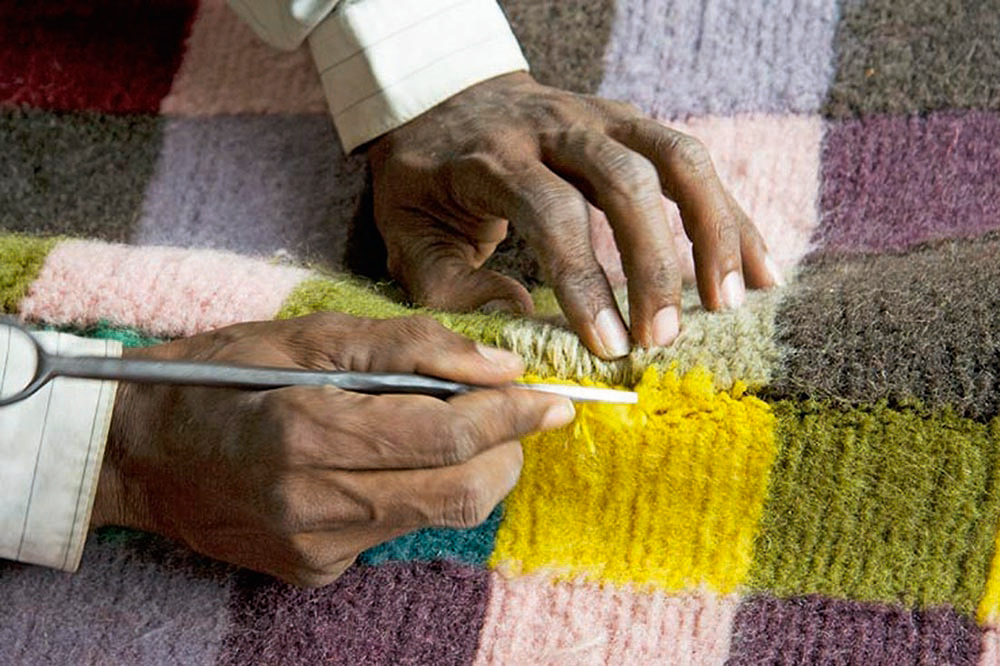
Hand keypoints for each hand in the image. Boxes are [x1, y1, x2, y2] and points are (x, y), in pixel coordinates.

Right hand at [91, 313, 574, 586]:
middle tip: (518, 414)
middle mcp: (312, 504)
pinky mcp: (312, 570)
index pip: (446, 434)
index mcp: (306, 432)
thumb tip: (501, 366)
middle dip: (507, 453)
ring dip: (471, 471)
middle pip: (458, 492)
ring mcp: (312, 548)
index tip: (555, 400)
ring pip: (438, 517)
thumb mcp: (311, 335)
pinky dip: (419, 491)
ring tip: (463, 428)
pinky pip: (397, 531)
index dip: (512, 416)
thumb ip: (411, 346)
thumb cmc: (220, 374)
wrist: (139, 450)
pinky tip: (395, 460)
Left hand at [368, 72, 779, 358]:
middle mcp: (555, 126)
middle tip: (663, 338)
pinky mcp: (632, 124)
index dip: (585, 282)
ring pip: (677, 157)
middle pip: (626, 180)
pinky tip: (759, 270)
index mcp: (493, 156)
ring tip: (729, 304)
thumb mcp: (408, 230)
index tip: (608, 346)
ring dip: (712, 232)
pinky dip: (730, 216)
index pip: (552, 212)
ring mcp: (601, 117)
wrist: (447, 98)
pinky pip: (693, 162)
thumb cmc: (428, 178)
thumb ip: (447, 283)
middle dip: (655, 264)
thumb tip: (517, 321)